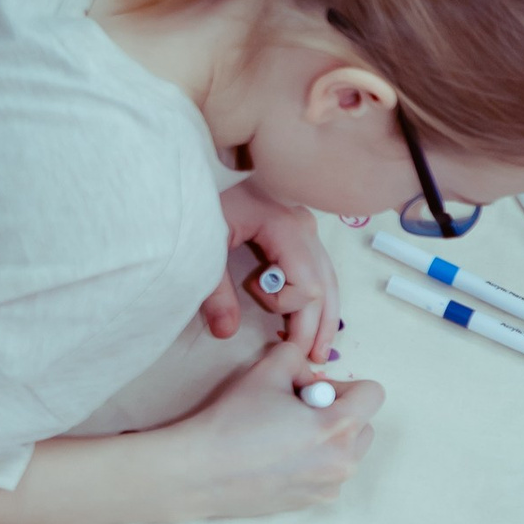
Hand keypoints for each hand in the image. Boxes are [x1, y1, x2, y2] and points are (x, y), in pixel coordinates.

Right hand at [159, 345, 381, 521]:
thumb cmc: (232, 420)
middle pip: (364, 424)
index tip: (310, 393)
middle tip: (295, 414)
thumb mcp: (266, 370)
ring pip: (347, 451)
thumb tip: (311, 375)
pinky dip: (314, 463)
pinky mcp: (312, 503)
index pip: (373, 394)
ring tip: (285, 437)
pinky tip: (277, 459)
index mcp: (339, 427)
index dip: (343, 386)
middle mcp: (343, 462)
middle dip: (337, 413)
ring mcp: (329, 487)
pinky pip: (328, 474)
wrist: (199, 472)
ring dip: (328, 439)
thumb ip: (298, 357)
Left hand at [208, 184, 336, 364]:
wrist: (195, 163)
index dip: (290, 310)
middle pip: (325, 286)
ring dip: (324, 314)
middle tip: (311, 359)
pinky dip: (318, 295)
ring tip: (319, 347)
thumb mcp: (204, 246)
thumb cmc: (201, 198)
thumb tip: (226, 332)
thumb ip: (214, 292)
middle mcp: (304, 227)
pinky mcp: (298, 227)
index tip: (263, 308)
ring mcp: (305, 225)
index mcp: (286, 228)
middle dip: (319, 325)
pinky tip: (313, 316)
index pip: (307, 286)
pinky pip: (318, 267)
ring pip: (328, 278)